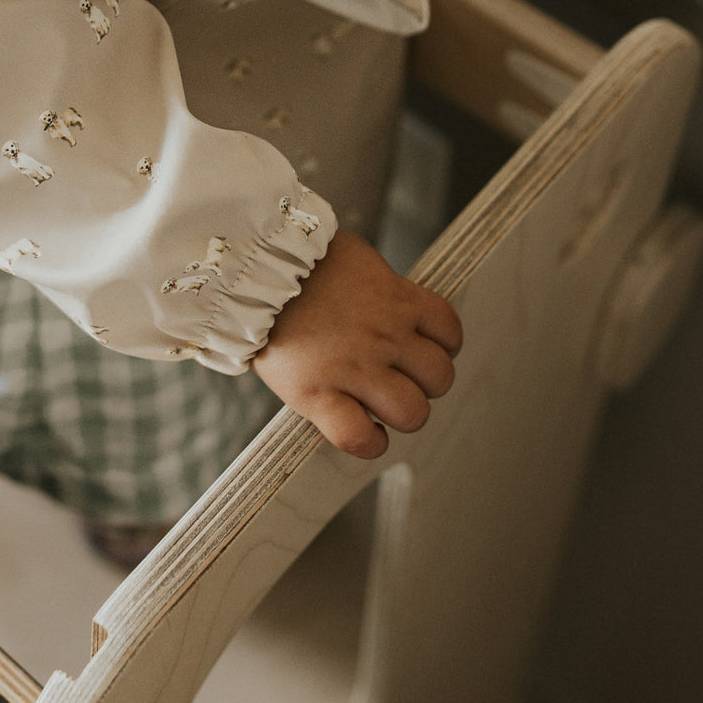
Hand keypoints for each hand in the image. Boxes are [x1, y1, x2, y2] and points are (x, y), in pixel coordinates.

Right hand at [250, 228, 462, 458]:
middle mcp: (384, 334)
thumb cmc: (298, 260)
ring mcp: (354, 367)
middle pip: (440, 378)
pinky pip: (360, 438)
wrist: (252, 268)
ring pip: (412, 413)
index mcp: (396, 298)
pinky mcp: (318, 394)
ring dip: (401, 413)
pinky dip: (369, 443)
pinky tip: (363, 431)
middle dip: (425, 382)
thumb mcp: (356, 262)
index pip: (450, 332)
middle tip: (399, 378)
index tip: (422, 348)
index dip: (442, 346)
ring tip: (380, 405)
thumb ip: (383, 290)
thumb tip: (395, 306)